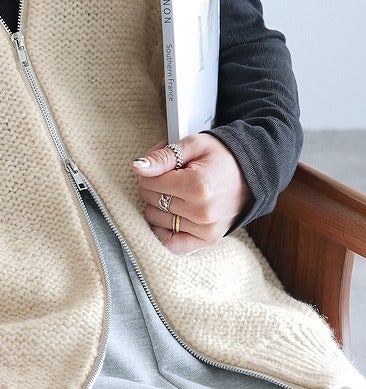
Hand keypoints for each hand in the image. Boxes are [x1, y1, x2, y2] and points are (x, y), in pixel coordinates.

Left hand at [131, 134, 250, 253]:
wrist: (251, 173)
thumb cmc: (222, 156)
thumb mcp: (193, 144)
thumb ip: (163, 157)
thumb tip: (138, 168)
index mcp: (198, 186)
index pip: (149, 182)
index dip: (149, 170)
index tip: (162, 164)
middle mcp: (202, 211)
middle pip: (150, 200)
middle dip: (153, 185)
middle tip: (170, 175)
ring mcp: (205, 229)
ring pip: (155, 219)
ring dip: (158, 204)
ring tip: (175, 190)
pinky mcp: (207, 240)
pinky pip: (171, 244)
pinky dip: (163, 230)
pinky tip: (168, 215)